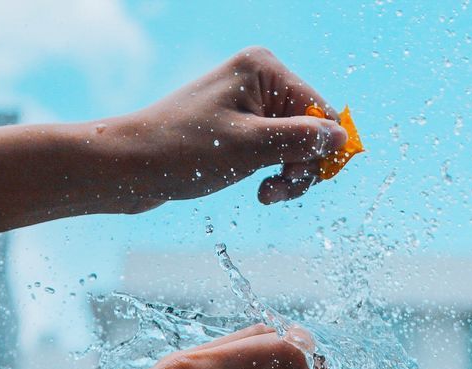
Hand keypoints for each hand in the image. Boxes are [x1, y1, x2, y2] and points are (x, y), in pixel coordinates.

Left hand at [96, 47, 347, 208]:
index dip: (319, 151)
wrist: (129, 166)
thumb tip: (342, 138)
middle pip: (310, 127)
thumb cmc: (182, 151)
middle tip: (278, 191)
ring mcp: (247, 102)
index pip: (320, 111)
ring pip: (294, 143)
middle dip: (301, 165)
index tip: (297, 180)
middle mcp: (258, 79)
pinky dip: (272, 171)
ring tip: (268, 194)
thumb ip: (300, 141)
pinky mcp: (237, 125)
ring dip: (288, 174)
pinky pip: (274, 148)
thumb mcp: (249, 148)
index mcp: (264, 69)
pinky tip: (260, 189)